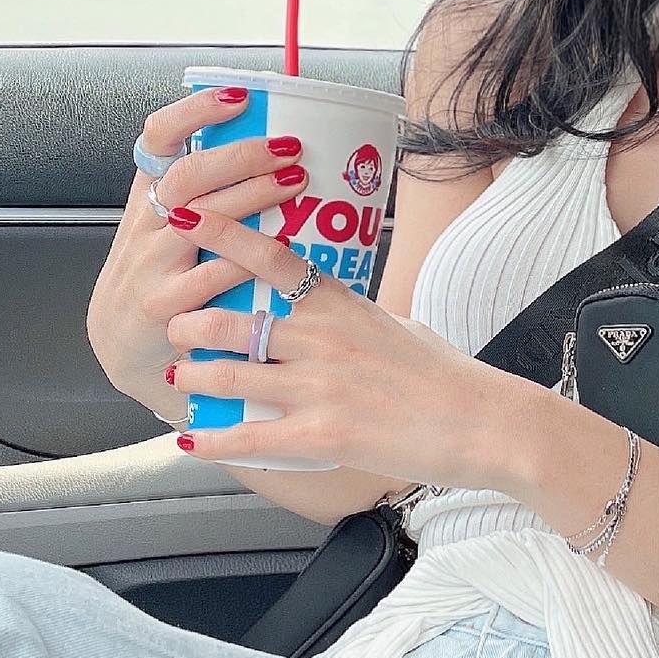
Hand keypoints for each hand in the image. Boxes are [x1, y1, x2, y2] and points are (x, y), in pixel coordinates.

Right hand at [86, 88, 312, 411]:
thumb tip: (277, 146)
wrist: (124, 348)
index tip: (239, 96)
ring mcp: (151, 266)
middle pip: (188, 176)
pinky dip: (243, 260)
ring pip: (199, 220)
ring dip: (250, 198)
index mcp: (150, 196)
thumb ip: (210, 193)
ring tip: (296, 184)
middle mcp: (146, 225)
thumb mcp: (171, 227)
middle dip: (242, 156)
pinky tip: (278, 249)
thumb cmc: (164, 278)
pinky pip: (207, 278)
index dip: (195, 112)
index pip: (160, 138)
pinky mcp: (163, 307)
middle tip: (290, 147)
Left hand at [159, 204, 516, 483]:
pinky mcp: (322, 435)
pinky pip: (249, 436)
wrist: (483, 422)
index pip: (272, 257)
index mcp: (342, 305)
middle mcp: (323, 339)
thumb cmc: (447, 375)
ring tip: (177, 373)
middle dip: (191, 322)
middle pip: (233, 320)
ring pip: (230, 374)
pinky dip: (212, 438)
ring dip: (193, 374)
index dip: (222, 235)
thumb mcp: (398, 324)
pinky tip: (189, 439)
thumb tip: (329, 308)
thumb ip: (353, 315)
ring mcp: (319, 387)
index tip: (185, 218)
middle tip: (175, 324)